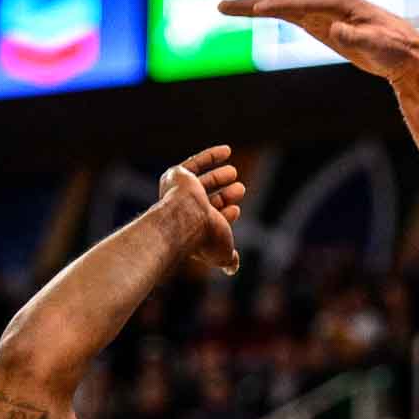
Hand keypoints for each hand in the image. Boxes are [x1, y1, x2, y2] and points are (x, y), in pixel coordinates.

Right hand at [158, 144, 245, 275]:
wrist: (183, 220)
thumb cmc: (202, 238)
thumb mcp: (221, 253)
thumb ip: (228, 259)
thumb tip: (232, 268)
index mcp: (193, 231)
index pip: (211, 221)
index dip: (225, 215)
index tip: (236, 210)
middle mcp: (184, 212)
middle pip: (207, 201)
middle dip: (225, 196)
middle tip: (240, 189)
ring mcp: (180, 194)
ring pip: (201, 183)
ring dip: (219, 177)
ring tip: (233, 173)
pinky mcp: (177, 175)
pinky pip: (195, 163)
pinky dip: (211, 156)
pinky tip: (227, 150)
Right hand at [217, 0, 418, 83]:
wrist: (405, 53)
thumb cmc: (395, 49)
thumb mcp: (379, 45)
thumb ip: (358, 37)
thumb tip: (337, 30)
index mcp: (339, 1)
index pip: (301, 2)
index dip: (277, 6)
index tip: (256, 11)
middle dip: (252, 3)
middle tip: (222, 5)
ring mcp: (322, 9)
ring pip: (281, 5)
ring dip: (253, 6)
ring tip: (224, 7)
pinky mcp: (320, 22)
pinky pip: (287, 15)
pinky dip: (267, 13)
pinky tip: (250, 13)